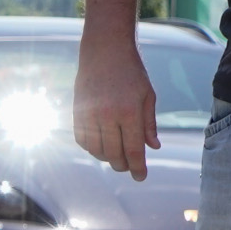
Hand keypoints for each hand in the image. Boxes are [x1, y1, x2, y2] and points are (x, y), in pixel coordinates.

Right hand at [74, 44, 159, 179]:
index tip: (141, 178)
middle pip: (114, 154)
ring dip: (107, 158)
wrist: (104, 51)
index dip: (138, 167)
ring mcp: (89, 115)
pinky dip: (92, 148)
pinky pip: (82, 140)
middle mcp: (107, 116)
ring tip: (117, 158)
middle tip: (130, 168)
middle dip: (123, 165)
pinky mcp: (77, 113)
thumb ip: (149, 123)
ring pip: (96, 150)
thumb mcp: (147, 95)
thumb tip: (153, 147)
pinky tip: (101, 146)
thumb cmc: (131, 73)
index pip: (134, 149)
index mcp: (129, 112)